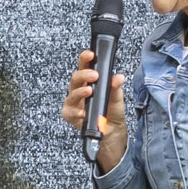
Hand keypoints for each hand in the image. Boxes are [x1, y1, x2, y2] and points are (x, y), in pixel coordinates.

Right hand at [65, 49, 128, 172]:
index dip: (85, 58)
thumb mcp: (117, 99)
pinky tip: (83, 112)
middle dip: (83, 75)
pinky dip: (76, 111)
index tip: (90, 54)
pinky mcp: (71, 116)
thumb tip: (118, 77)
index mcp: (90, 82)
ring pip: (71, 94)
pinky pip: (69, 112)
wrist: (111, 134)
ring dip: (79, 92)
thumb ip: (116, 87)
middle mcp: (79, 90)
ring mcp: (74, 103)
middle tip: (94, 76)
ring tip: (89, 91)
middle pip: (75, 78)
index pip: (85, 66)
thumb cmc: (112, 113)